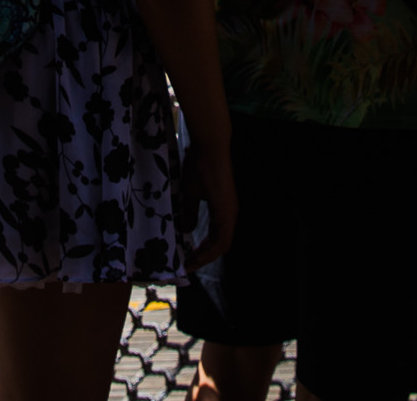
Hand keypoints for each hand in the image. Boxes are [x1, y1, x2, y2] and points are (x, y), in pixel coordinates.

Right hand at [179, 135, 237, 269]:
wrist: (208, 147)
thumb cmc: (199, 166)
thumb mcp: (190, 193)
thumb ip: (190, 212)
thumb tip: (189, 230)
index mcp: (221, 210)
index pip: (214, 238)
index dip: (202, 250)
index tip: (187, 259)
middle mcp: (229, 214)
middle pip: (219, 245)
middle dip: (202, 258)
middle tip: (186, 267)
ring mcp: (230, 213)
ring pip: (222, 245)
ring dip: (205, 257)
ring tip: (189, 265)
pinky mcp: (228, 211)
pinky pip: (223, 239)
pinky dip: (211, 251)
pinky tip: (198, 256)